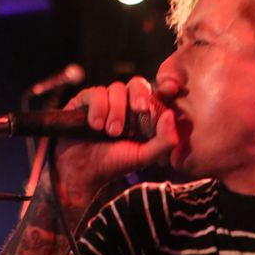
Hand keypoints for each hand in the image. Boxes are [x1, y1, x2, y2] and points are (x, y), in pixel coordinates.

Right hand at [47, 77, 178, 205]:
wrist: (83, 171)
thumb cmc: (115, 164)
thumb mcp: (144, 156)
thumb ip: (164, 141)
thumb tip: (171, 115)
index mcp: (142, 115)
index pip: (156, 94)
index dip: (164, 89)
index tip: (171, 89)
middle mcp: (125, 104)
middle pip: (137, 84)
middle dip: (139, 95)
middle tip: (139, 109)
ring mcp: (105, 100)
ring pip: (116, 88)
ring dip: (116, 110)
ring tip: (110, 132)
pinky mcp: (85, 100)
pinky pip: (96, 93)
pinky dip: (98, 108)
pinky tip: (95, 126)